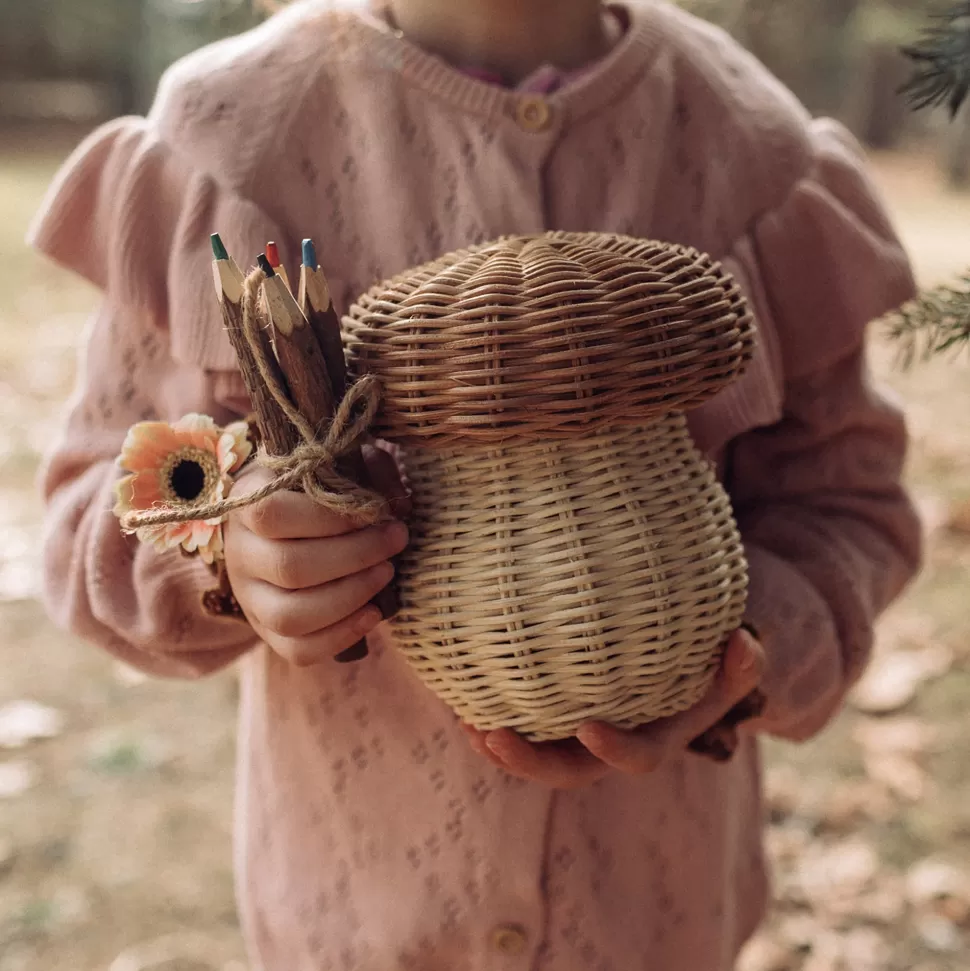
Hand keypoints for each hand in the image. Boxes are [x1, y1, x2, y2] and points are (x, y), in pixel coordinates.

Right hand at [223, 443, 409, 664]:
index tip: (376, 511)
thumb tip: (399, 505)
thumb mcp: (339, 466)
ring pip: (291, 615)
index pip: (272, 513)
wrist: (288, 526)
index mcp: (248, 502)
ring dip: (350, 596)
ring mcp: (249, 597)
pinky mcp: (267, 630)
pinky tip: (374, 613)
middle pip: (290, 567)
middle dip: (356, 556)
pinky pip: (298, 650)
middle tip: (396, 541)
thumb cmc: (319, 491)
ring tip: (386, 574)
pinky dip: (341, 636)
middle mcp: (240, 553)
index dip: (328, 516)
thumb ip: (368, 472)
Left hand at [461, 628, 764, 789]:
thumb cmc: (702, 665)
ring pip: (533, 752)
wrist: (676, 670)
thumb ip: (743, 662)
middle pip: (566, 771)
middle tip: (490, 734)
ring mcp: (576, 736)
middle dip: (527, 761)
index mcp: (652, 741)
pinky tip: (461, 690)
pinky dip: (490, 712)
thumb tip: (745, 642)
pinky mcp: (552, 717)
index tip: (588, 727)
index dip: (613, 750)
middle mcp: (609, 747)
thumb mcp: (730, 665)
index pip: (635, 760)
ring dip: (496, 742)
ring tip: (463, 721)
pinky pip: (519, 722)